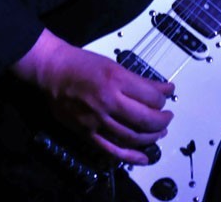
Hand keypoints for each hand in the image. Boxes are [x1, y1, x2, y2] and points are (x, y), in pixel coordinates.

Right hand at [11, 29, 174, 164]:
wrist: (52, 71)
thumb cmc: (81, 64)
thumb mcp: (113, 64)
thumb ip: (137, 80)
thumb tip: (161, 89)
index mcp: (115, 79)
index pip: (150, 96)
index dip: (163, 98)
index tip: (168, 96)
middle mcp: (108, 101)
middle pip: (145, 119)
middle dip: (162, 120)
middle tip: (168, 117)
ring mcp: (97, 120)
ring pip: (133, 136)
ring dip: (151, 137)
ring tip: (159, 132)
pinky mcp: (87, 133)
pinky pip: (112, 150)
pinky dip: (131, 156)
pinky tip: (144, 156)